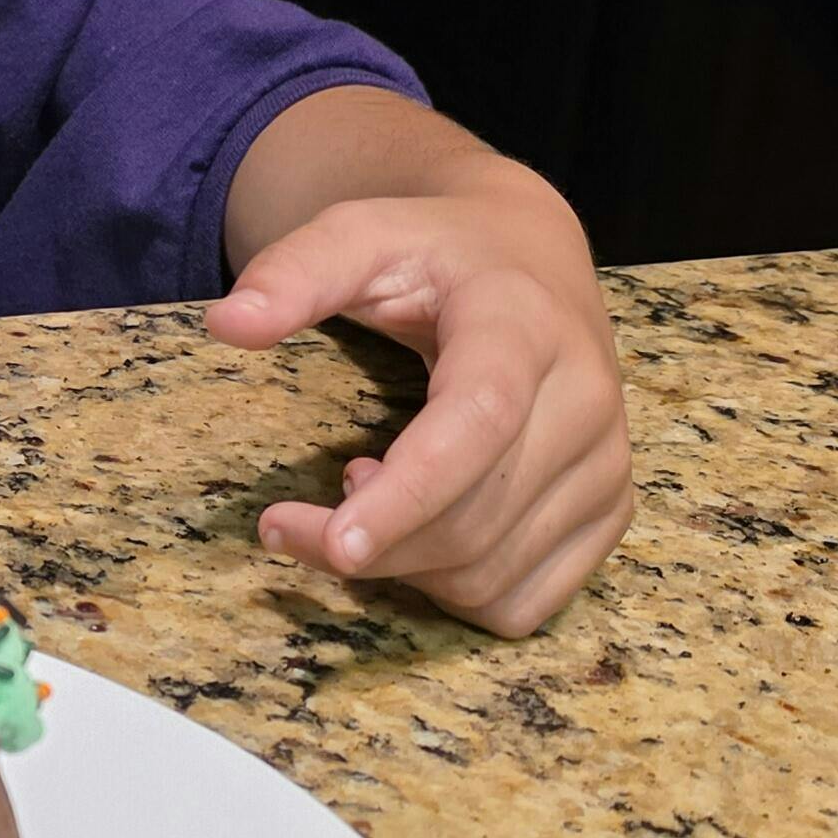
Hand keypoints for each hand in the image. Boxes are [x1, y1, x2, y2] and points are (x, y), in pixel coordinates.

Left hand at [208, 163, 630, 634]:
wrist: (533, 259)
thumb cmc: (437, 252)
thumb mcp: (362, 235)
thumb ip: (295, 273)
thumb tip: (227, 323)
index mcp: (526, 324)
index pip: (480, 423)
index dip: (410, 495)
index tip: (336, 543)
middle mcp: (587, 398)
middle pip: (474, 521)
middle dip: (365, 545)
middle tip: (287, 521)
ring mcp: (608, 464)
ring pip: (490, 575)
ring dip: (403, 566)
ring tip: (368, 492)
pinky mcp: (611, 512)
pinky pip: (520, 603)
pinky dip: (453, 590)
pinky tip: (426, 528)